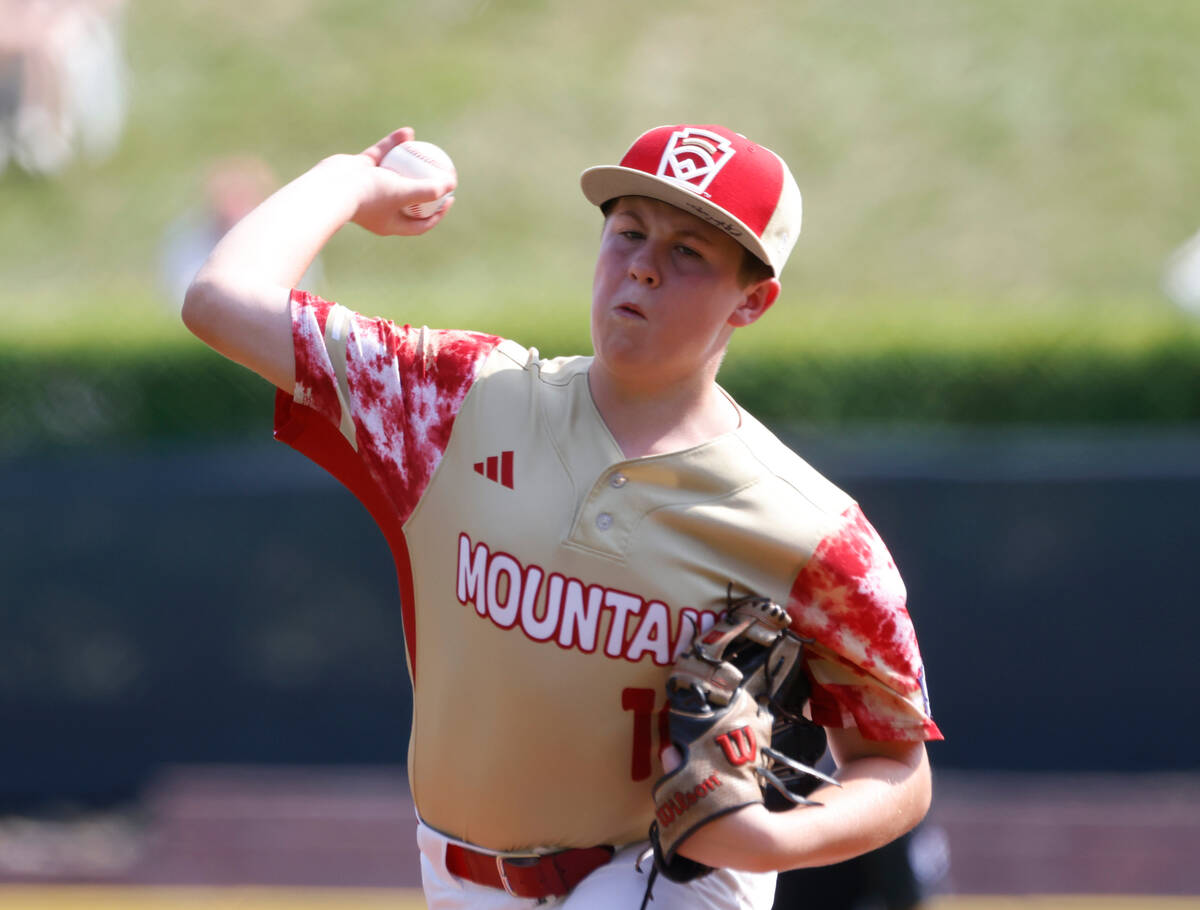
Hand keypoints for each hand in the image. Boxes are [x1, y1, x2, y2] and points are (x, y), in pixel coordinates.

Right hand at [339, 127, 457, 236]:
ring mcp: (368, 188)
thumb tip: (451, 185)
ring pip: (396, 173)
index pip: (419, 223)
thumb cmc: (369, 195)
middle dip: (426, 186)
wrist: (330, 187)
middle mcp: (379, 207)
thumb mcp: (404, 194)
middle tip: (442, 173)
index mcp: (390, 223)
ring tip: (427, 150)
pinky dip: (394, 144)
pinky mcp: (359, 169)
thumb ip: (428, 191)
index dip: (437, 213)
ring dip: (411, 161)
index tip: (450, 198)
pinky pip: (382, 155)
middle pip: (409, 198)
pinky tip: (408, 132)